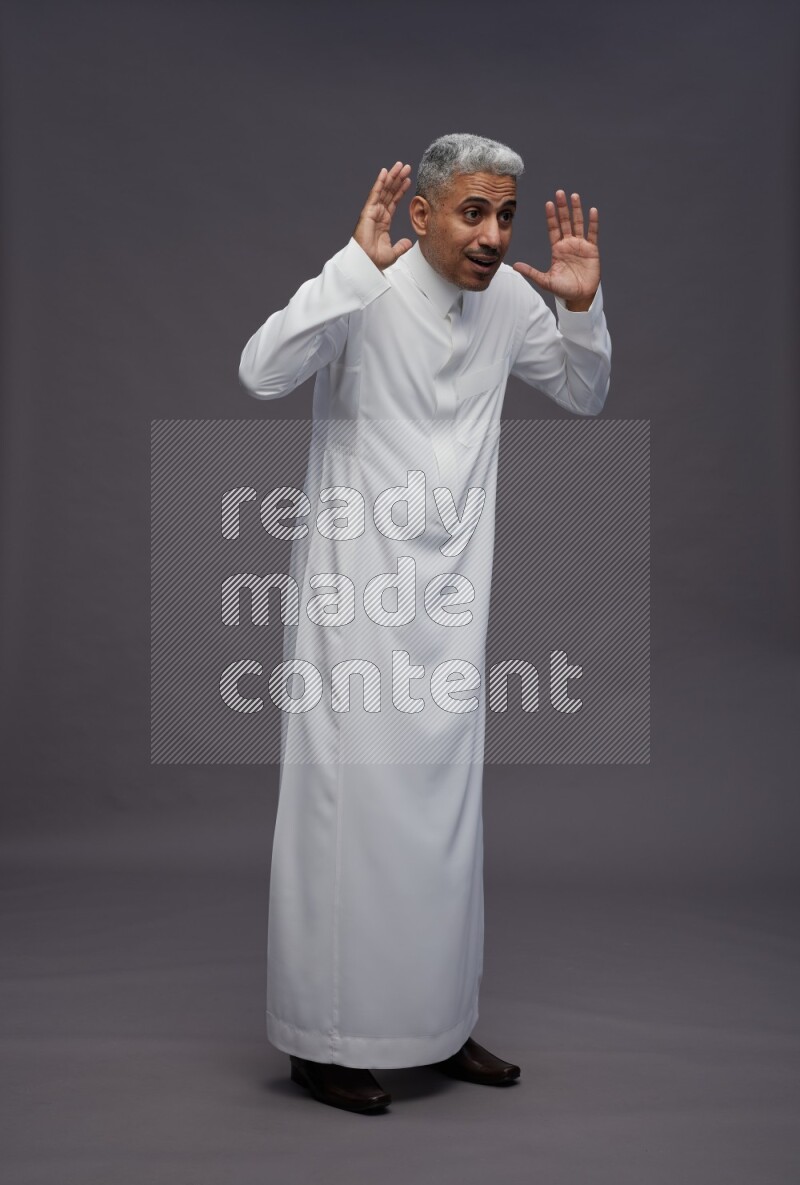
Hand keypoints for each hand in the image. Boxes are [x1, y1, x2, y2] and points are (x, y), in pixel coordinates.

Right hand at [353, 162, 412, 269]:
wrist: (366, 263)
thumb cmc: (375, 260)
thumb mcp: (393, 253)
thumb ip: (401, 246)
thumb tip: (409, 242)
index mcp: (384, 222)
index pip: (394, 202)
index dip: (401, 190)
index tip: (408, 180)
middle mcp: (378, 214)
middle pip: (390, 192)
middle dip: (398, 179)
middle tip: (406, 167)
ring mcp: (373, 212)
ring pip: (384, 190)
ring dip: (392, 177)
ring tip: (400, 165)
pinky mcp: (368, 211)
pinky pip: (375, 194)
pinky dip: (380, 182)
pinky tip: (385, 172)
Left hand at [513, 190, 599, 310]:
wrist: (579, 297)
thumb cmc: (562, 289)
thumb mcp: (545, 280)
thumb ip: (531, 272)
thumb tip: (515, 266)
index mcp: (557, 249)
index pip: (553, 229)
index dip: (551, 217)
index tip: (548, 203)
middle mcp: (568, 244)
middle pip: (565, 222)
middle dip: (562, 208)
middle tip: (560, 193)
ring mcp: (580, 245)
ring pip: (578, 223)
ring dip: (577, 210)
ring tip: (574, 196)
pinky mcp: (592, 250)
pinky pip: (592, 233)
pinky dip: (593, 222)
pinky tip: (592, 210)